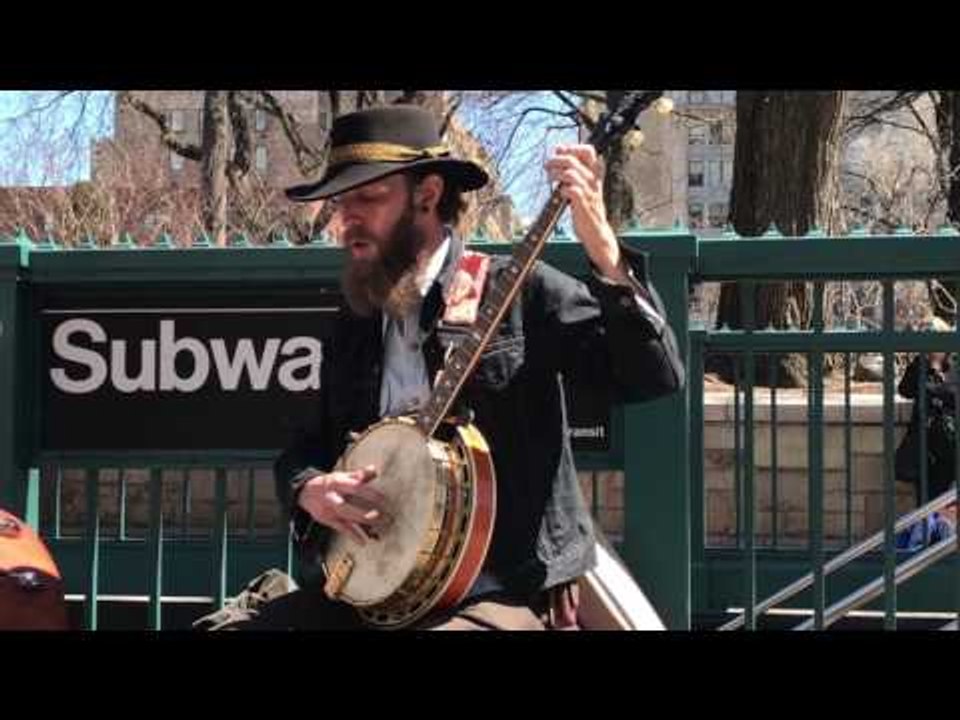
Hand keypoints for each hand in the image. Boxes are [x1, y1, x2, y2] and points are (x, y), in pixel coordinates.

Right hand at [297, 465, 388, 544]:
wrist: (307, 492)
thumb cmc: (331, 483)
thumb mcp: (342, 476)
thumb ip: (359, 475)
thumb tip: (374, 470)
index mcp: (338, 483)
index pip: (355, 488)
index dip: (370, 494)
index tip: (385, 500)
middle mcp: (332, 497)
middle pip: (347, 506)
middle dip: (364, 513)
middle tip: (382, 516)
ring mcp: (329, 510)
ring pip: (346, 518)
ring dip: (363, 523)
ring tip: (380, 525)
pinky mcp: (328, 520)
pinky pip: (341, 529)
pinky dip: (353, 535)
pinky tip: (363, 542)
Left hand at [545, 144, 626, 282]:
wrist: (596, 231)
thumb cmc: (587, 207)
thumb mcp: (582, 184)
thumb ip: (573, 167)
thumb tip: (559, 147)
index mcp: (595, 174)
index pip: (588, 151)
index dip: (572, 148)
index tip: (560, 154)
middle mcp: (593, 181)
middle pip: (573, 160)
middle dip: (556, 160)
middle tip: (547, 166)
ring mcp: (589, 193)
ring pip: (571, 174)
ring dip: (556, 174)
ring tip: (550, 179)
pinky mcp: (583, 205)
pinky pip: (572, 191)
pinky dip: (562, 190)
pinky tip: (560, 194)